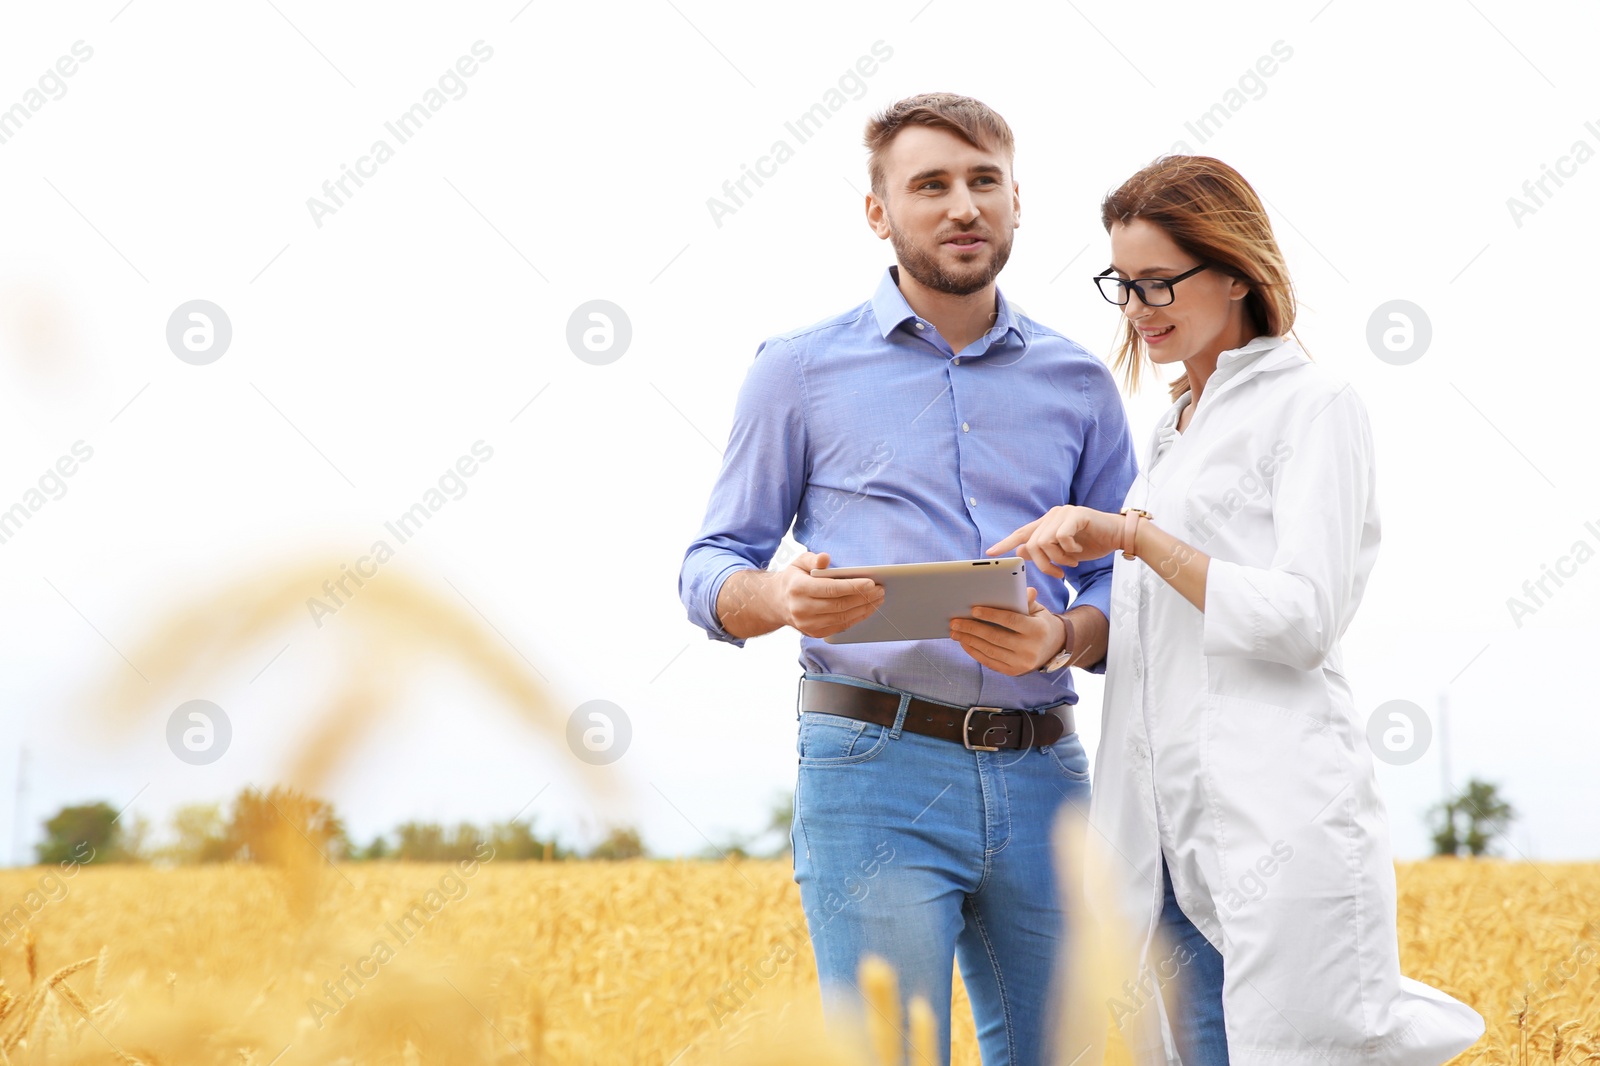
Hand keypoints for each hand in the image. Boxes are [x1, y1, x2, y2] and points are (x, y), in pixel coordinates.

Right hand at [779, 552, 884, 638]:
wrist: (777, 603)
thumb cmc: (794, 579)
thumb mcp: (798, 562)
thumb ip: (812, 559)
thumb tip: (825, 558)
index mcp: (798, 589)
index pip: (830, 589)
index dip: (852, 587)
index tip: (871, 582)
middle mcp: (802, 609)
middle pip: (840, 605)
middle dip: (864, 598)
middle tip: (881, 589)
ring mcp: (808, 625)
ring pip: (843, 618)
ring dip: (864, 609)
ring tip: (878, 598)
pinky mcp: (815, 634)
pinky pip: (841, 626)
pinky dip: (857, 618)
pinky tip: (868, 608)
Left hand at [950, 586, 1063, 674]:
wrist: (1054, 647)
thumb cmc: (1040, 623)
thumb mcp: (1038, 610)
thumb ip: (1027, 601)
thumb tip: (1025, 590)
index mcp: (1037, 630)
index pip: (1011, 621)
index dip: (991, 615)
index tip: (973, 610)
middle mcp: (1030, 649)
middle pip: (995, 637)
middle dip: (972, 628)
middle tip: (955, 621)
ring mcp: (1021, 663)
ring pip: (990, 651)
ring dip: (969, 641)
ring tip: (955, 632)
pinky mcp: (1014, 672)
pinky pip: (990, 662)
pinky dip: (974, 652)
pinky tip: (964, 643)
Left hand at [985, 505, 1123, 578]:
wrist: (1118, 536)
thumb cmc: (1091, 544)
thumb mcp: (1064, 553)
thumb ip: (1043, 551)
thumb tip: (1020, 551)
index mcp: (1047, 523)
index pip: (1021, 533)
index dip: (1005, 543)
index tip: (990, 552)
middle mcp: (1052, 515)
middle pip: (1032, 544)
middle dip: (1043, 564)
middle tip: (1059, 574)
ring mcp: (1063, 512)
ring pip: (1045, 542)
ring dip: (1058, 559)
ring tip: (1071, 562)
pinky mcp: (1076, 514)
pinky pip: (1061, 537)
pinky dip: (1069, 550)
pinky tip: (1079, 552)